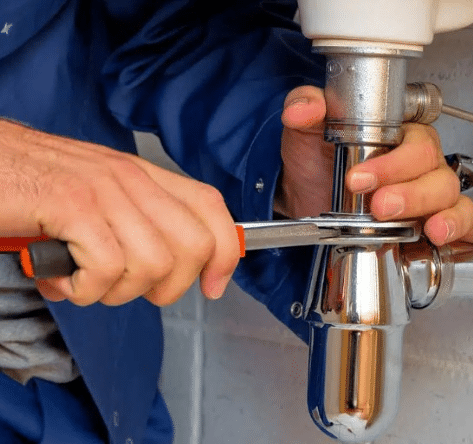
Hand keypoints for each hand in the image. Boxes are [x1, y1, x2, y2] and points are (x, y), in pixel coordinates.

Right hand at [0, 119, 238, 305]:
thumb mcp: (94, 201)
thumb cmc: (30, 186)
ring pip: (153, 264)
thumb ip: (131, 228)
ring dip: (116, 291)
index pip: (210, 206)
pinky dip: (83, 290)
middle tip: (127, 288)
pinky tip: (59, 278)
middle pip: (194, 244)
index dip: (225, 252)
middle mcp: (129, 178)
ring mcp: (103, 190)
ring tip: (81, 280)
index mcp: (141, 175)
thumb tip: (159, 275)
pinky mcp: (72, 206)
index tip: (214, 285)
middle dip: (169, 286)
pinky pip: (106, 269)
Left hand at [279, 86, 472, 246]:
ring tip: (432, 229)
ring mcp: (432, 198)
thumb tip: (304, 108)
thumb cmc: (317, 164)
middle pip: (438, 176)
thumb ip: (306, 111)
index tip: (360, 178)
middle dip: (412, 195)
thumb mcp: (306, 136)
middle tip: (380, 206)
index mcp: (401, 139)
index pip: (416, 144)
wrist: (309, 202)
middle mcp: (422, 167)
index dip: (393, 163)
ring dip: (449, 217)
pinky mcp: (434, 226)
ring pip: (457, 202)